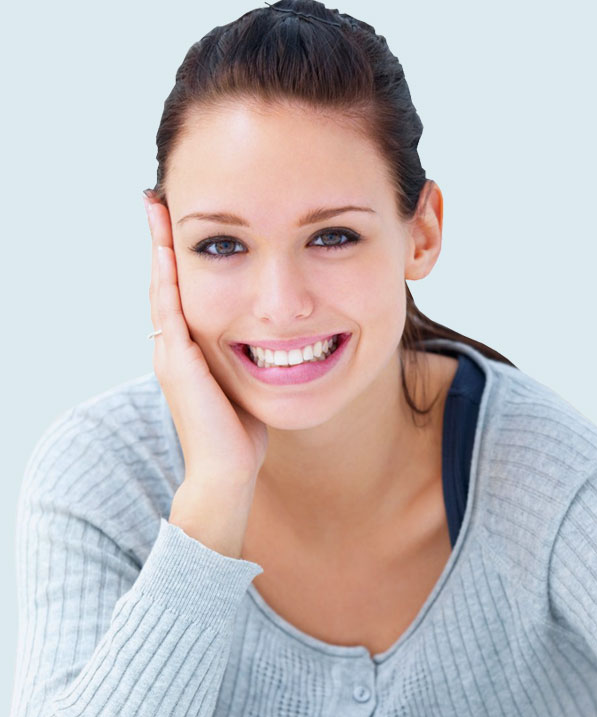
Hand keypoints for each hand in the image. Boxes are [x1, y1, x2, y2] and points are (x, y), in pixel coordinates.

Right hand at [144, 191, 267, 488]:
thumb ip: (247, 361)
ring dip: (160, 248)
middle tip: (160, 199)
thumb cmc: (240, 435)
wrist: (227, 473)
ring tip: (157, 209)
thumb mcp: (244, 386)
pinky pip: (170, 311)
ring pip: (161, 289)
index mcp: (188, 351)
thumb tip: (274, 343)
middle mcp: (172, 348)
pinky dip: (167, 279)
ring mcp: (171, 354)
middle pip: (165, 282)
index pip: (180, 293)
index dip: (179, 258)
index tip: (183, 221)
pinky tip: (167, 250)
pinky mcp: (179, 364)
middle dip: (163, 241)